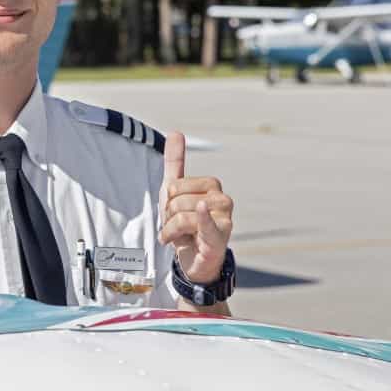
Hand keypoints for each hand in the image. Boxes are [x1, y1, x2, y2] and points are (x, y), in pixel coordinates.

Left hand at [158, 132, 232, 283]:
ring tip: (180, 237)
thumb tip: (175, 132)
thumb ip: (176, 162)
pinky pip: (206, 223)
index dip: (167, 201)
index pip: (174, 185)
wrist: (192, 258)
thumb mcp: (176, 190)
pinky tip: (201, 208)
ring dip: (171, 231)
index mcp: (212, 185)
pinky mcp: (219, 238)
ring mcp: (224, 219)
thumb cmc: (186, 223)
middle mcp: (222, 199)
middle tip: (177, 227)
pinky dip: (203, 217)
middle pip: (176, 199)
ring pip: (181, 215)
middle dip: (168, 217)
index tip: (173, 211)